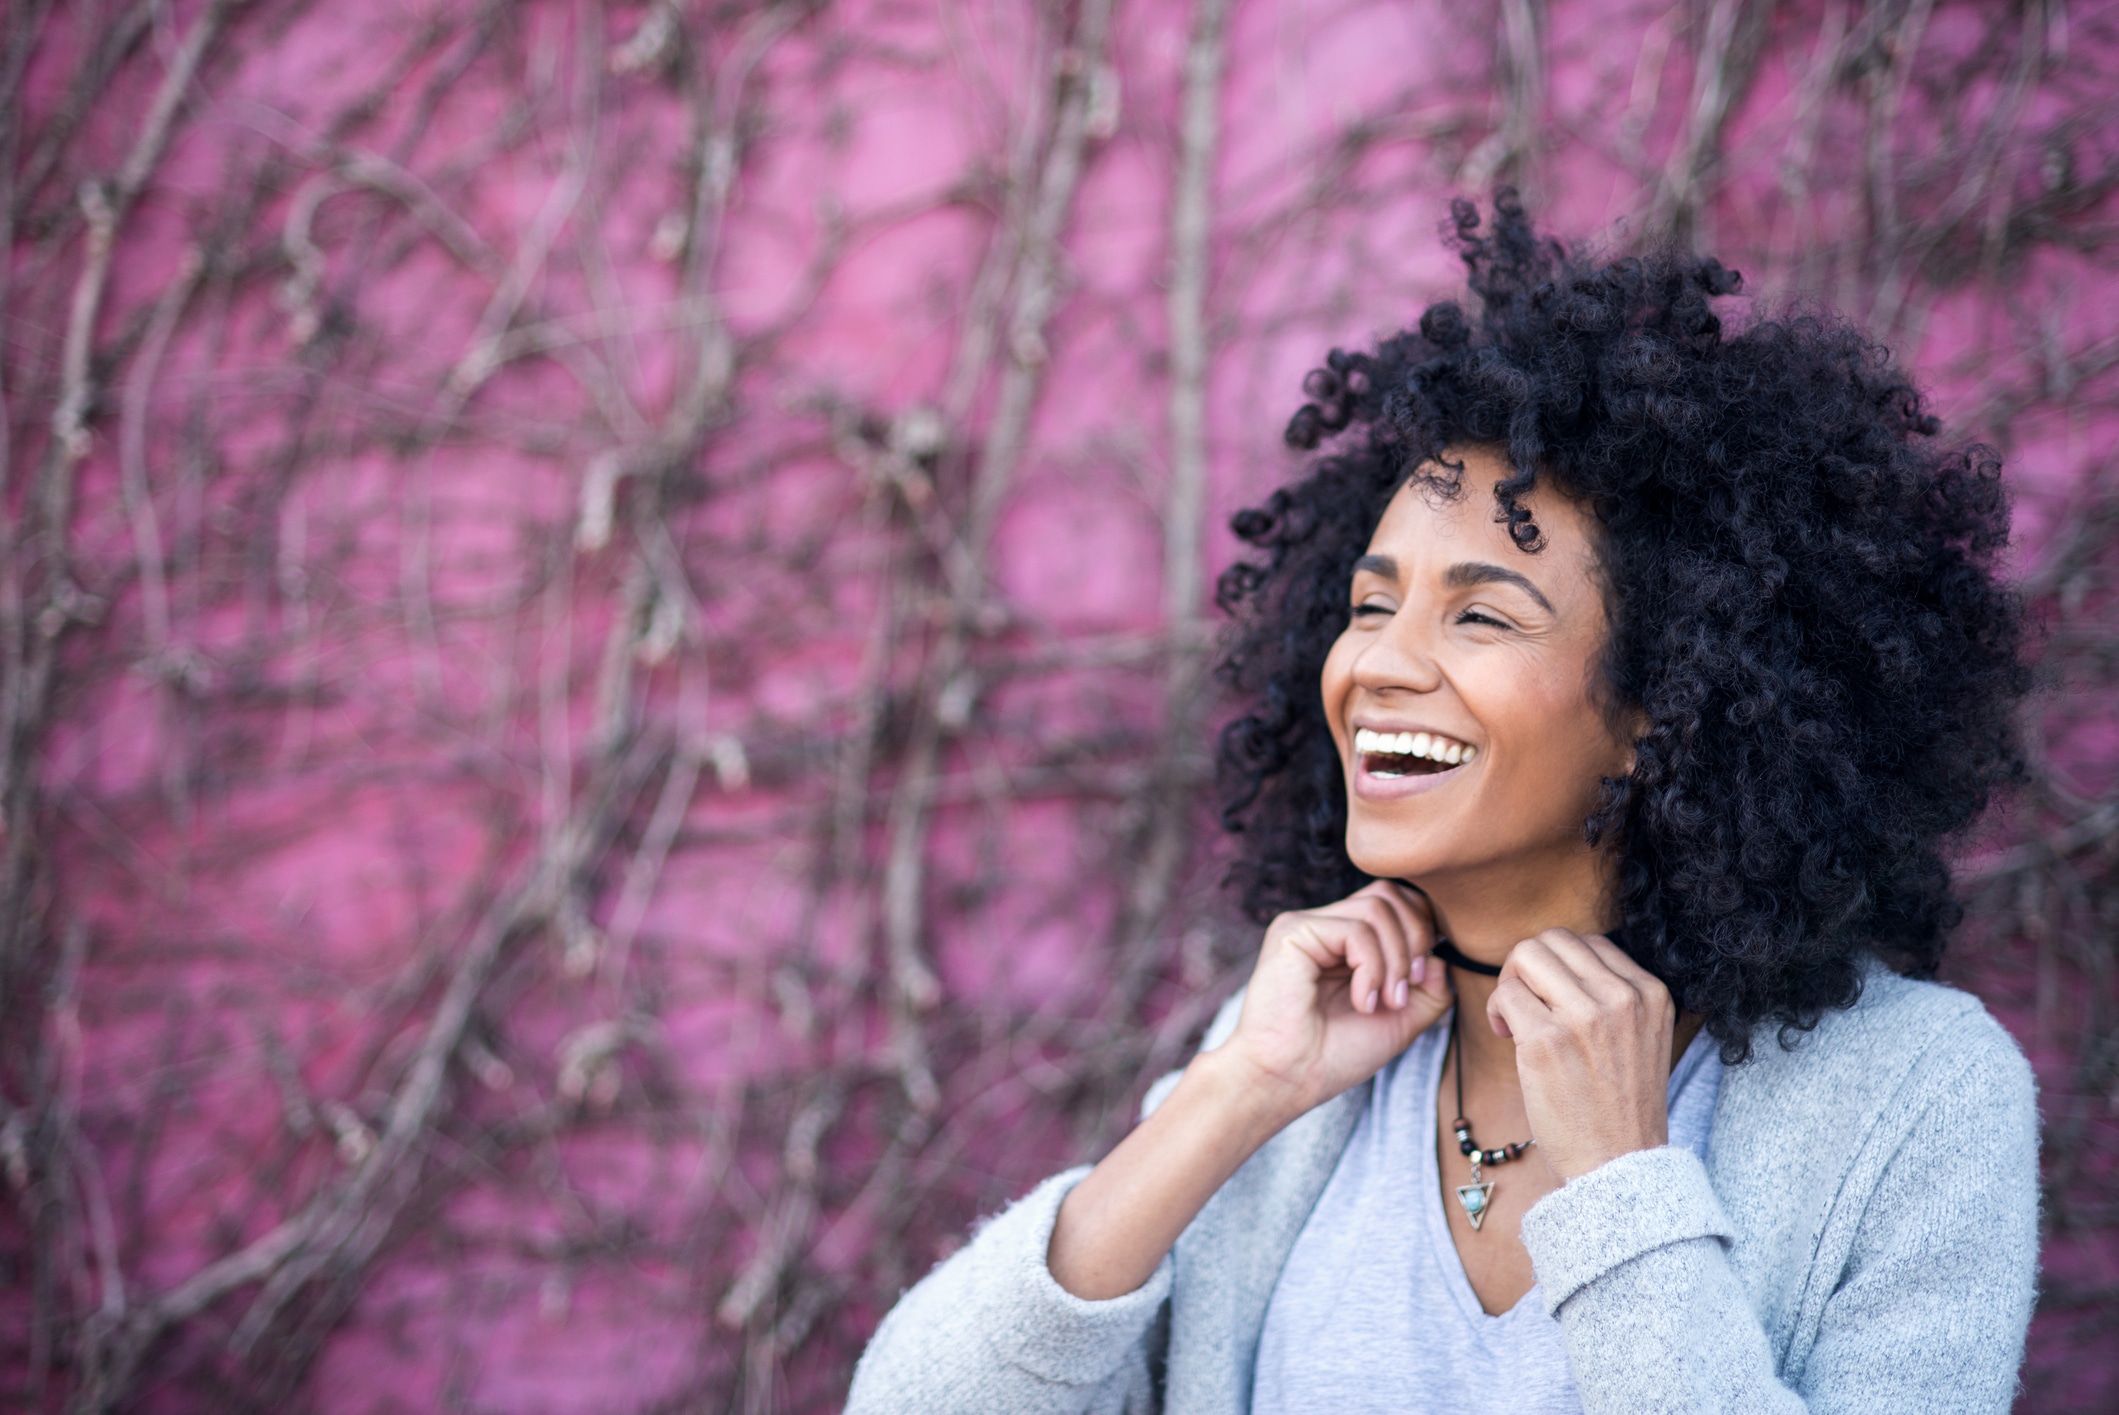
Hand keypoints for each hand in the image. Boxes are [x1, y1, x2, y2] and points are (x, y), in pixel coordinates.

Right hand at [1218, 880, 1452, 1121]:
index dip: (1423, 931)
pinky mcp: (1293, 932)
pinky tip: (1363, 1002)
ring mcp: (1308, 925)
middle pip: (1391, 893)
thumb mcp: (1402, 1019)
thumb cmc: (1335, 1055)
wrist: (1290, 1080)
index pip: (1398, 902)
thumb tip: (1443, 953)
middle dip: (1417, 936)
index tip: (1422, 980)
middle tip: (1409, 987)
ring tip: (1387, 1002)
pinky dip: (1373, 969)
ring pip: (1378, 908)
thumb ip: (1430, 986)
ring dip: (1396, 959)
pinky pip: (1355, 930)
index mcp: (1346, 941)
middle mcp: (1326, 925)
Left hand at [1485, 928, 1675, 1181]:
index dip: (1560, 968)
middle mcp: (1623, 997)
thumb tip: (1554, 960)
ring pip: (1526, 955)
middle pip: (1553, 939)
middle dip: (1529, 967)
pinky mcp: (1546, 1041)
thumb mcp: (1639, 1036)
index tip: (1553, 1003)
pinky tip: (1507, 1038)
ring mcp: (1584, 1017)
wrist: (1619, 1166)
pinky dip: (1497, 1011)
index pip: (1589, 943)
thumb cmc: (1617, 1105)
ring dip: (1510, 983)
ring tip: (1514, 1020)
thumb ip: (1610, 995)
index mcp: (1650, 992)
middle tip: (1524, 1005)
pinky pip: (1506, 994)